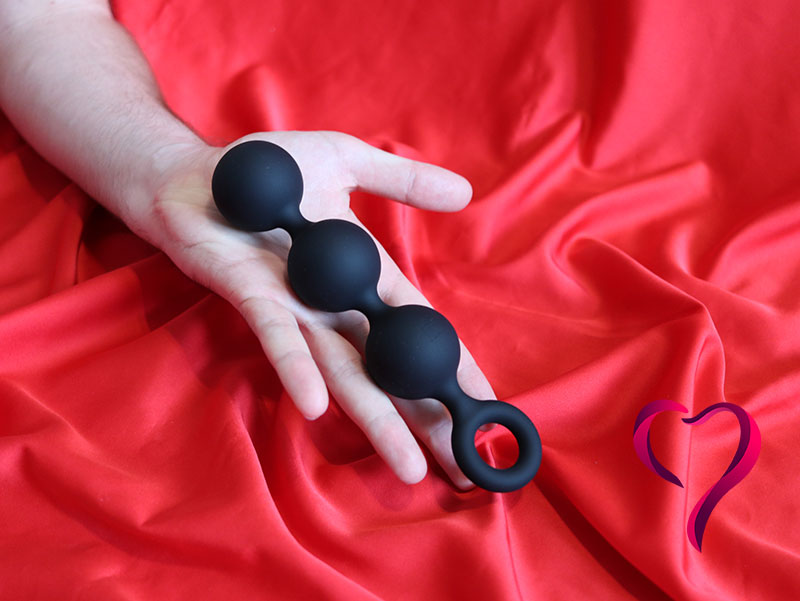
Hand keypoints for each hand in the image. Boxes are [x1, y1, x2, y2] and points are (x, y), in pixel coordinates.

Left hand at [137, 130, 496, 487]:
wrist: (192, 171)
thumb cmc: (267, 169)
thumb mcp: (344, 160)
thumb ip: (401, 179)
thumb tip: (465, 192)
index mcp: (362, 275)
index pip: (418, 328)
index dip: (452, 368)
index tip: (486, 409)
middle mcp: (333, 304)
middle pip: (389, 370)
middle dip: (426, 418)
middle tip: (463, 465)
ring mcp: (295, 308)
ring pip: (343, 370)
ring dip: (376, 418)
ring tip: (410, 465)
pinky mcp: (251, 297)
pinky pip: (278, 338)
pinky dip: (298, 371)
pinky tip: (320, 408)